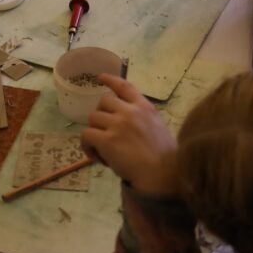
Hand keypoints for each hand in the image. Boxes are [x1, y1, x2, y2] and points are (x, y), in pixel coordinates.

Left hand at [80, 73, 178, 195]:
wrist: (163, 174)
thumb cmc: (166, 158)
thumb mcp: (158, 127)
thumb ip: (142, 119)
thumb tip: (125, 123)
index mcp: (144, 107)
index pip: (124, 86)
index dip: (110, 80)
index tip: (100, 77)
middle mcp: (130, 111)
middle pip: (103, 101)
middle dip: (101, 115)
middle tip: (105, 133)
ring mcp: (117, 124)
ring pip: (92, 118)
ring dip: (94, 132)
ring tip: (101, 150)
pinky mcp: (107, 140)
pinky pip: (86, 135)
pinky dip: (86, 145)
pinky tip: (94, 155)